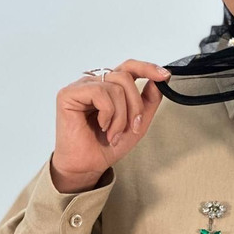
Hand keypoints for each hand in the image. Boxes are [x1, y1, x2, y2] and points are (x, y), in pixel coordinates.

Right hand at [50, 58, 171, 191]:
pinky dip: (107, 114)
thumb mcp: (138, 124)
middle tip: (133, 127)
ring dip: (121, 116)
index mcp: (110, 87)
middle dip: (135, 106)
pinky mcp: (69, 94)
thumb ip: (148, 102)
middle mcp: (96, 83)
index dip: (147, 68)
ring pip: (115, 87)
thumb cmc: (107, 146)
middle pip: (125, 77)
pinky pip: (100, 93)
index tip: (164, 75)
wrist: (89, 165)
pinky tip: (102, 126)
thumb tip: (158, 82)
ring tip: (113, 133)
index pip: (129, 67)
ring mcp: (82, 87)